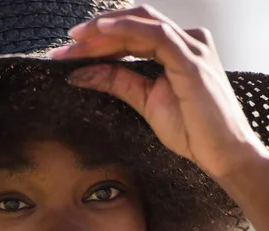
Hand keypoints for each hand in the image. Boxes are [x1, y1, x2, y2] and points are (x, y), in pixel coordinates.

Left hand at [49, 5, 263, 180]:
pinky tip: (101, 31)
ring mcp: (190, 46)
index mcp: (175, 49)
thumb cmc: (193, 130)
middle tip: (63, 47)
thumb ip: (118, 83)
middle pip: (132, 25)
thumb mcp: (146, 103)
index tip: (67, 53)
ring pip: (140, 24)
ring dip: (103, 30)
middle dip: (95, 34)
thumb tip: (82, 74)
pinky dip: (125, 30)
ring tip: (74, 40)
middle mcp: (184, 41)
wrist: (222, 152)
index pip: (130, 36)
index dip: (98, 41)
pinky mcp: (191, 59)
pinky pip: (154, 35)